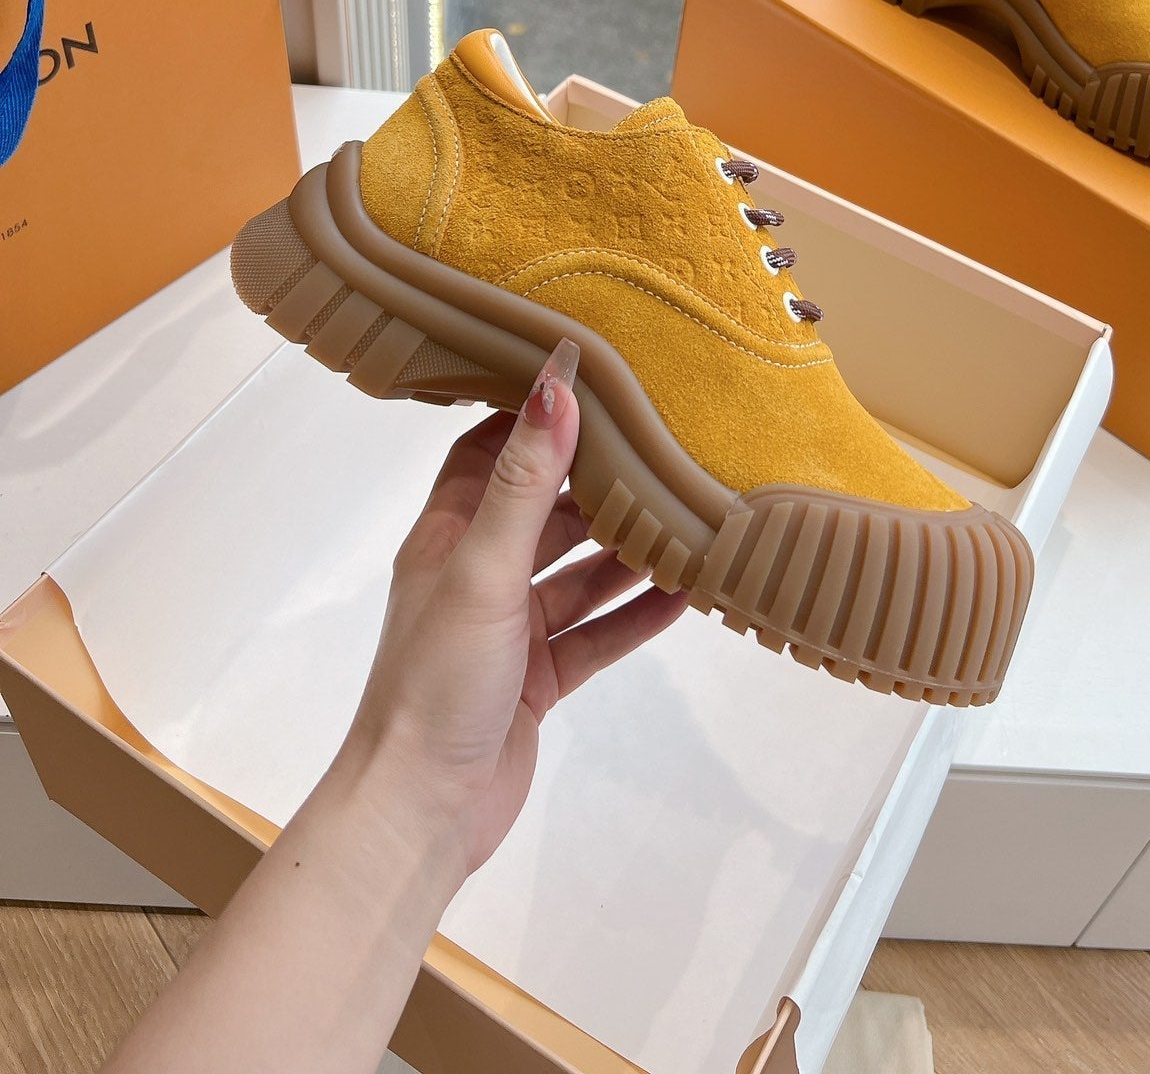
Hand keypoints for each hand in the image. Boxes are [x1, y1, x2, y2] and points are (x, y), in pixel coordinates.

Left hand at [337, 338, 685, 885]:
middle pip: (542, 510)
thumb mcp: (485, 568)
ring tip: (685, 518)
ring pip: (575, 574)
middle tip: (661, 447)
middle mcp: (475, 576)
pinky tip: (682, 595)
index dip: (532, 416)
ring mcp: (507, 631)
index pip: (489, 452)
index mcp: (446, 537)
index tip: (589, 381)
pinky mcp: (535, 680)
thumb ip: (527, 480)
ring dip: (623, 550)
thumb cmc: (435, 682)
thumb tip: (557, 383)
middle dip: (595, 483)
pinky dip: (633, 614)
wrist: (421, 812)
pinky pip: (594, 635)